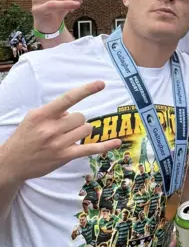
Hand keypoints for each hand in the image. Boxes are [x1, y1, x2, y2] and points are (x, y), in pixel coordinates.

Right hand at [2, 81, 121, 182]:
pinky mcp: (65, 156)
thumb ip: (54, 112)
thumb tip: (74, 113)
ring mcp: (58, 143)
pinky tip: (118, 142)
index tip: (102, 83)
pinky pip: (90, 149)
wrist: (12, 163)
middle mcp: (51, 128)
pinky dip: (105, 146)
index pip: (68, 99)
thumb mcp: (34, 118)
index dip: (86, 90)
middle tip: (63, 128)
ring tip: (66, 137)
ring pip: (86, 129)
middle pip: (81, 116)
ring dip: (81, 131)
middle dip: (76, 121)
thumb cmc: (26, 137)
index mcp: (42, 115)